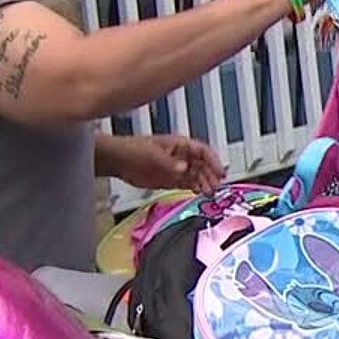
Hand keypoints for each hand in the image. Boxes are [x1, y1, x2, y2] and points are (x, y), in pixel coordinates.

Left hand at [107, 135, 223, 193]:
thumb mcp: (153, 155)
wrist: (118, 161)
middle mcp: (182, 156)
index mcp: (180, 145)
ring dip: (205, 184)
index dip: (214, 161)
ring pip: (198, 176)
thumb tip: (185, 169)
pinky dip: (195, 189)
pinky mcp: (171, 179)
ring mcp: (177, 168)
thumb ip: (170, 164)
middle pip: (204, 165)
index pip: (204, 151)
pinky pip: (188, 184)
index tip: (220, 172)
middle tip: (216, 186)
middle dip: (212, 175)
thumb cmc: (133, 150)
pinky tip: (199, 193)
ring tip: (209, 193)